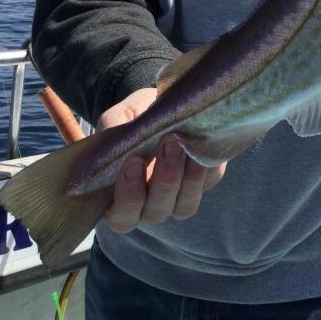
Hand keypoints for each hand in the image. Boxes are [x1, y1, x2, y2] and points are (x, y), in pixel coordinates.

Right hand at [97, 88, 226, 232]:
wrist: (161, 102)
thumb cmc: (131, 118)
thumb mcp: (116, 120)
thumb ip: (112, 135)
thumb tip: (117, 144)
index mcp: (118, 198)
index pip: (122, 217)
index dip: (128, 196)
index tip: (134, 161)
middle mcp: (149, 206)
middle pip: (156, 211)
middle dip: (164, 179)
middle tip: (168, 142)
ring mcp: (178, 198)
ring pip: (185, 205)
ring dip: (188, 177)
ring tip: (185, 143)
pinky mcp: (205, 181)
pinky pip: (209, 182)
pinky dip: (207, 165)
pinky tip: (202, 143)